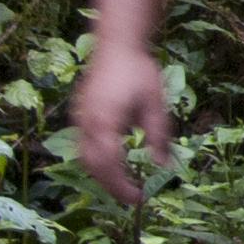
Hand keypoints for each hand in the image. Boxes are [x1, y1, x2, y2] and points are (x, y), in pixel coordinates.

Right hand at [72, 41, 172, 205]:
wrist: (117, 44)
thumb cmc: (138, 71)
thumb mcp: (155, 104)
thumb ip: (159, 136)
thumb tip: (164, 167)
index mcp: (105, 123)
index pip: (109, 166)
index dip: (122, 186)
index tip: (140, 198)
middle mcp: (86, 124)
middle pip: (93, 167)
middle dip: (112, 186)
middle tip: (134, 198)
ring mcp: (79, 120)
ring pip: (84, 159)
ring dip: (103, 176)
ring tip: (124, 185)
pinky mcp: (80, 116)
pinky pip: (83, 147)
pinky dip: (97, 162)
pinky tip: (114, 165)